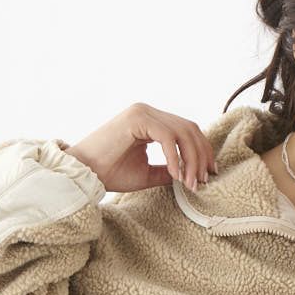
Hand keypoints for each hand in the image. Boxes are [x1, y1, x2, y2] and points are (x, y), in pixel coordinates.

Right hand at [63, 102, 218, 193]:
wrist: (84, 173)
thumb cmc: (110, 173)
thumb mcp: (148, 173)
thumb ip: (170, 170)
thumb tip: (192, 176)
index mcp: (151, 121)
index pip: (187, 130)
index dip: (203, 151)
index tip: (210, 174)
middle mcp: (148, 112)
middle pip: (190, 128)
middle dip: (202, 156)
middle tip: (204, 181)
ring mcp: (142, 112)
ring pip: (182, 132)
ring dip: (191, 159)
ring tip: (191, 183)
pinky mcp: (136, 118)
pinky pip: (167, 137)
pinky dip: (175, 157)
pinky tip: (176, 175)